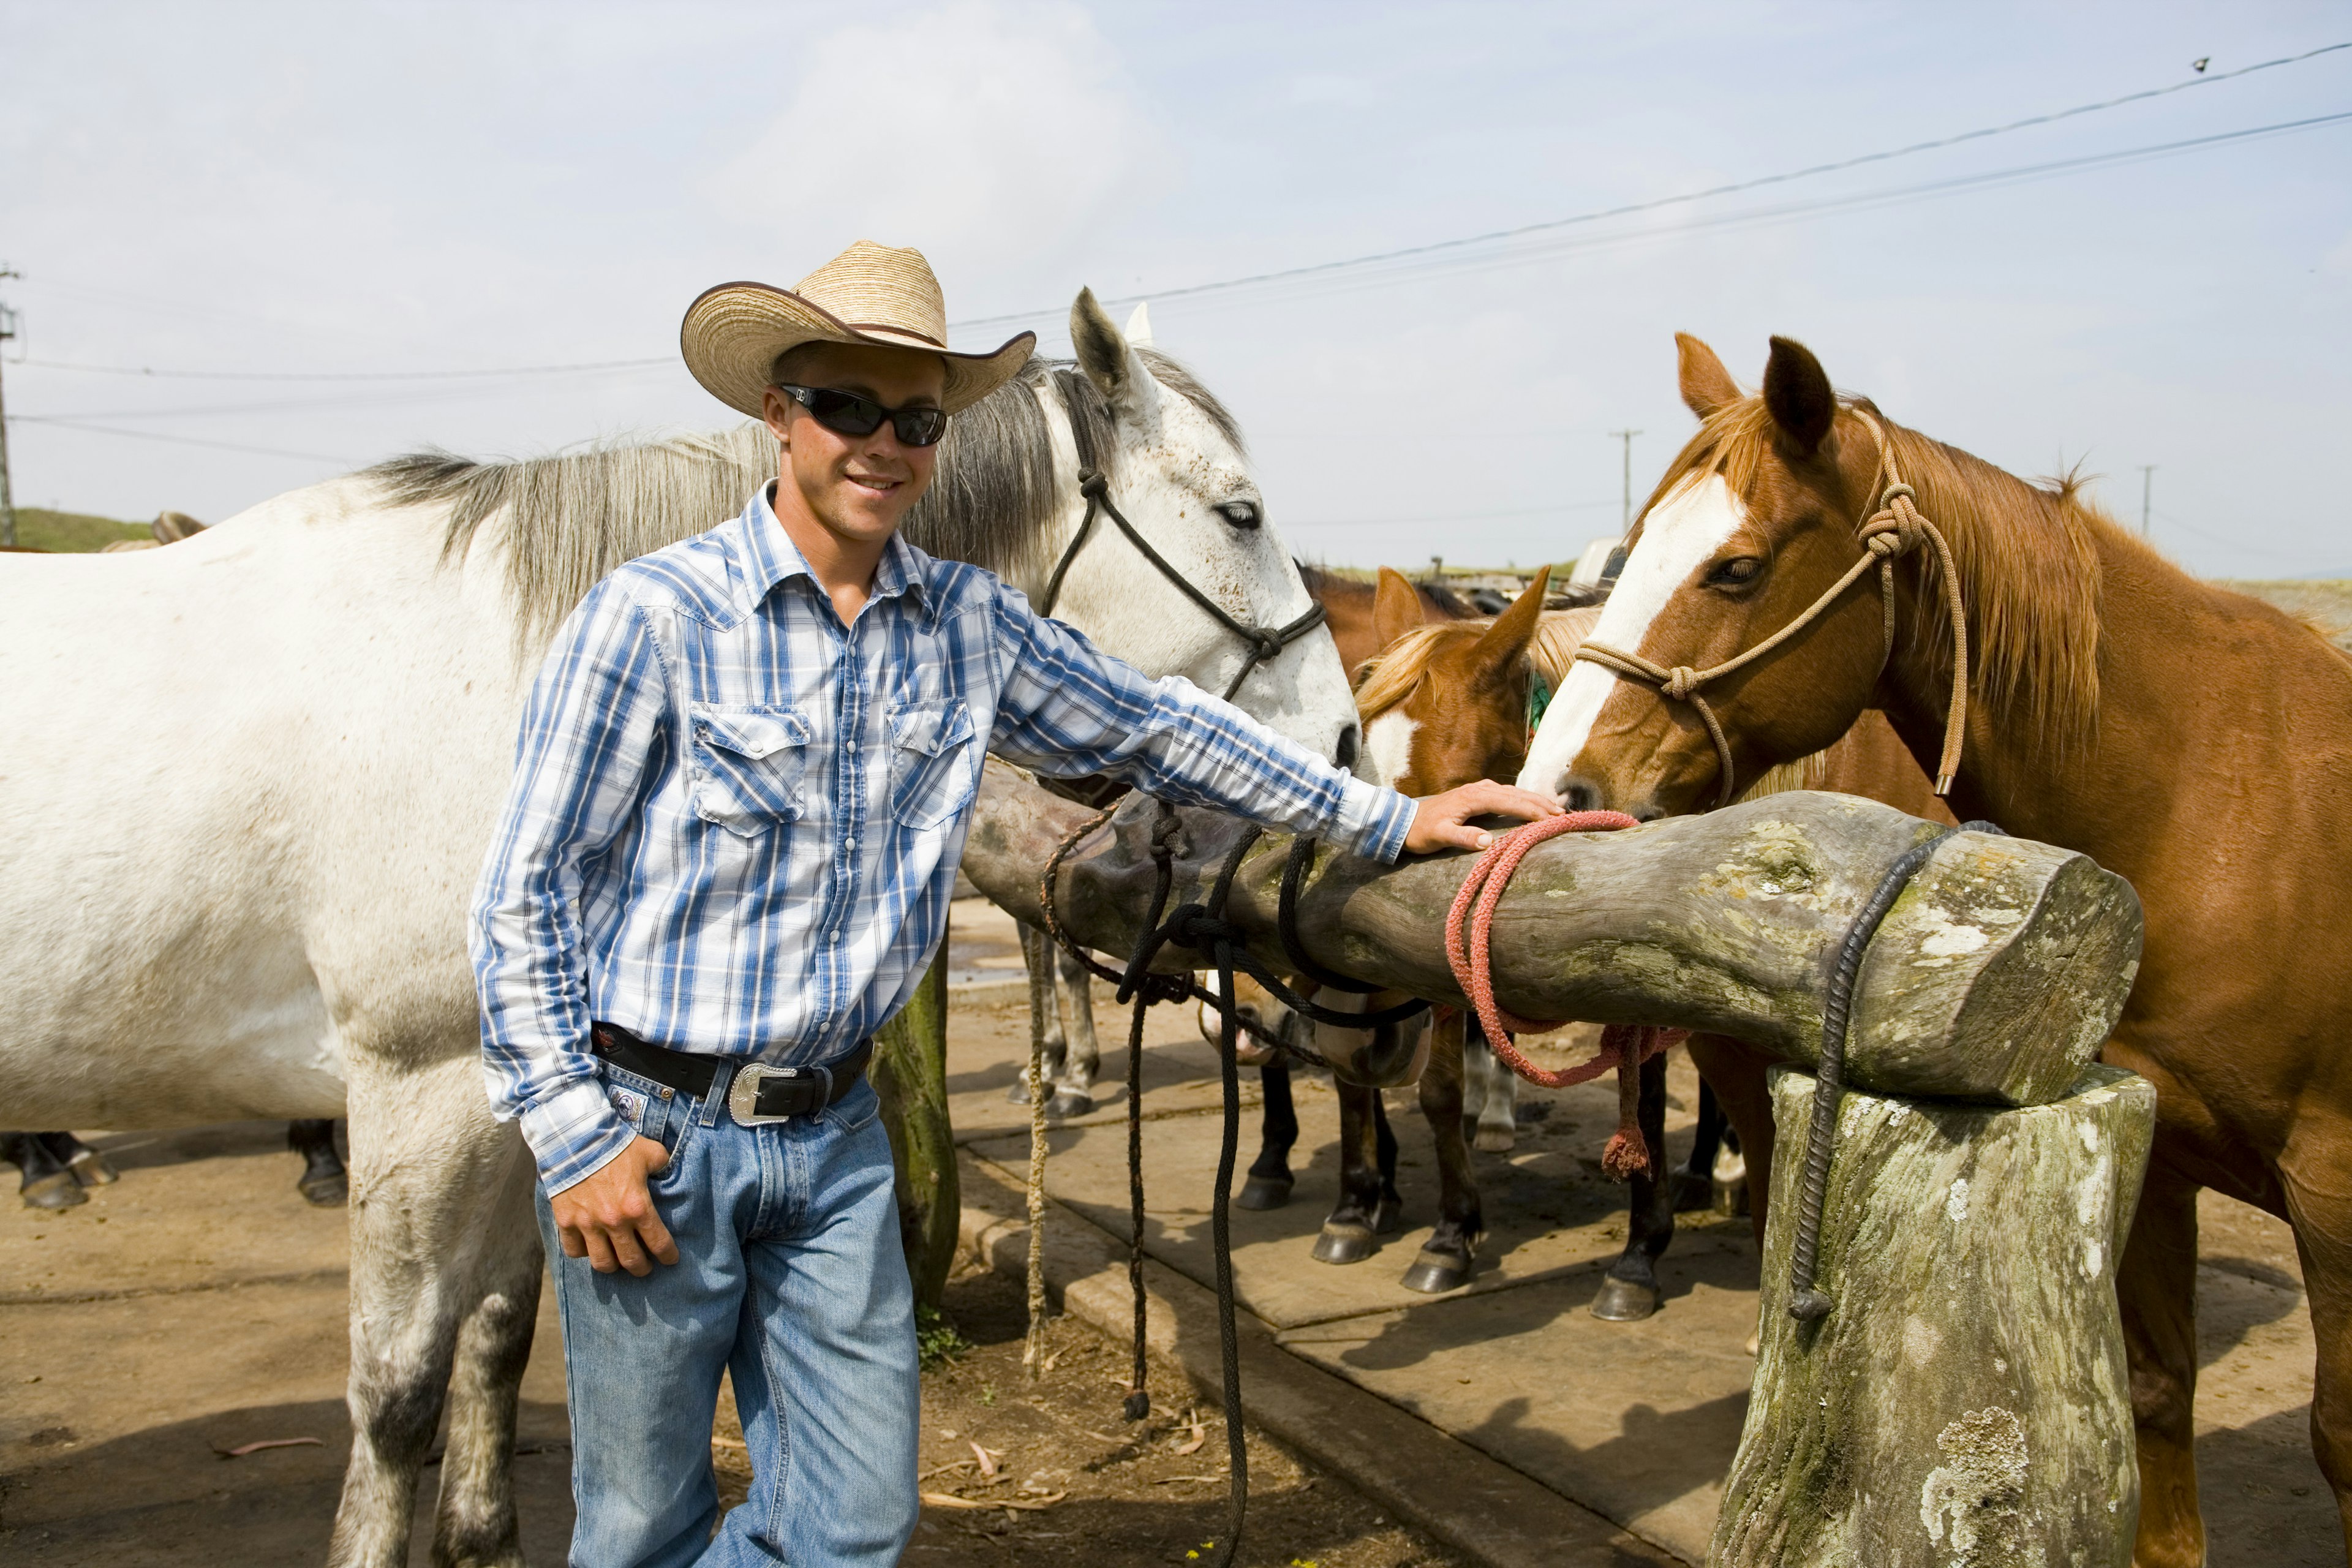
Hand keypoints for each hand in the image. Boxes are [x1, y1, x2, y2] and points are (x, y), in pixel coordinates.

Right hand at [550, 1135, 679, 1275]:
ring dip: (614, 1266)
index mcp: (638, 1207)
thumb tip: (666, 1171)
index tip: (671, 1260)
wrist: (576, 1139)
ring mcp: (588, 1225)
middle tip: (645, 1267)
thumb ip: (662, 1166)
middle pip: (631, 1261)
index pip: (659, 1243)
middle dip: (642, 1268)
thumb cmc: (617, 1145)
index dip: (668, 1255)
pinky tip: (590, 1248)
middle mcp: (614, 1222)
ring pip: (603, 1263)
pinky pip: (574, 1251)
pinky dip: (583, 1252)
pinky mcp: (566, 1222)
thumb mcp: (651, 1153)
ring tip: (618, 1263)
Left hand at [1403, 779, 1562, 854]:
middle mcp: (1480, 789)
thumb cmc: (1422, 831)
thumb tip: (1488, 841)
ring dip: (1535, 800)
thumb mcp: (1440, 837)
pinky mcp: (1476, 793)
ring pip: (1514, 792)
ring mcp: (1479, 789)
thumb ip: (1462, 837)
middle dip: (1542, 803)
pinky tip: (1531, 804)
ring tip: (1555, 810)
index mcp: (1475, 797)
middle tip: (1564, 815)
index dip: (1534, 811)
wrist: (1403, 820)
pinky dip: (1522, 799)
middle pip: (1517, 794)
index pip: (1512, 803)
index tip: (1553, 820)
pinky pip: (1506, 794)